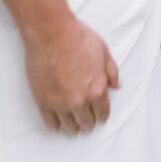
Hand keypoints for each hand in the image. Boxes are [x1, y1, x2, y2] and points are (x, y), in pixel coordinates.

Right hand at [23, 13, 119, 134]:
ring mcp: (60, 103)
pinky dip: (56, 126)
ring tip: (73, 127)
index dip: (102, 116)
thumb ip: (112, 71)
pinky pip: (51, 123)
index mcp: (98, 89)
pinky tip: (58, 125)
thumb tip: (116, 86)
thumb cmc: (78, 38)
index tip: (99, 117)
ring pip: (69, 127)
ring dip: (73, 128)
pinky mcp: (43, 101)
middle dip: (88, 124)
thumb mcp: (103, 51)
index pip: (103, 113)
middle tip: (86, 124)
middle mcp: (80, 100)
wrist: (51, 33)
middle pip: (86, 123)